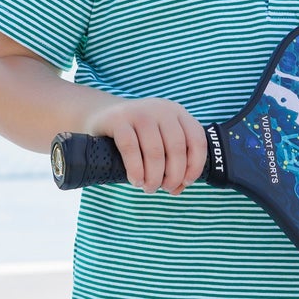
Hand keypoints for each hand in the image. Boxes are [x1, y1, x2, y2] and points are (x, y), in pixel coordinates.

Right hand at [84, 96, 206, 193]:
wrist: (102, 115)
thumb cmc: (137, 136)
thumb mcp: (160, 140)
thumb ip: (173, 160)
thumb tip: (178, 188)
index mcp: (177, 113)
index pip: (197, 140)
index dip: (195, 165)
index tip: (186, 182)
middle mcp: (161, 110)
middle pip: (177, 148)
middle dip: (173, 175)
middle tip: (164, 188)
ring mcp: (139, 112)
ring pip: (155, 150)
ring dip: (154, 176)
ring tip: (148, 187)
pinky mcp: (118, 119)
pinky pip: (130, 148)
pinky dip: (136, 169)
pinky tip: (136, 180)